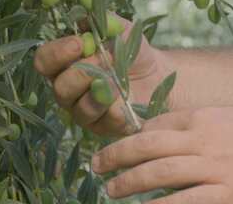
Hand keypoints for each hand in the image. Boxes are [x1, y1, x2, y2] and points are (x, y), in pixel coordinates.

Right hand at [34, 17, 172, 135]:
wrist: (159, 75)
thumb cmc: (130, 49)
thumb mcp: (119, 29)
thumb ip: (101, 19)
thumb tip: (85, 5)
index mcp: (63, 64)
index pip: (44, 61)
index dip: (57, 54)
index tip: (79, 43)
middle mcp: (67, 89)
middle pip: (59, 88)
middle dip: (82, 74)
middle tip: (105, 61)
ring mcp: (83, 111)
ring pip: (79, 109)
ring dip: (99, 93)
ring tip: (117, 80)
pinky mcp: (102, 128)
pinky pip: (102, 122)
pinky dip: (115, 108)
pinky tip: (126, 98)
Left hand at [92, 107, 232, 202]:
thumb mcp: (220, 124)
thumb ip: (187, 127)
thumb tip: (145, 132)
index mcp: (204, 120)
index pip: (155, 126)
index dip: (129, 139)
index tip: (112, 150)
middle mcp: (207, 141)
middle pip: (149, 146)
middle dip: (116, 155)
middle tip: (96, 165)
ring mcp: (218, 169)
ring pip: (161, 173)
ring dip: (130, 181)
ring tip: (110, 189)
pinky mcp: (227, 196)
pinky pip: (185, 201)